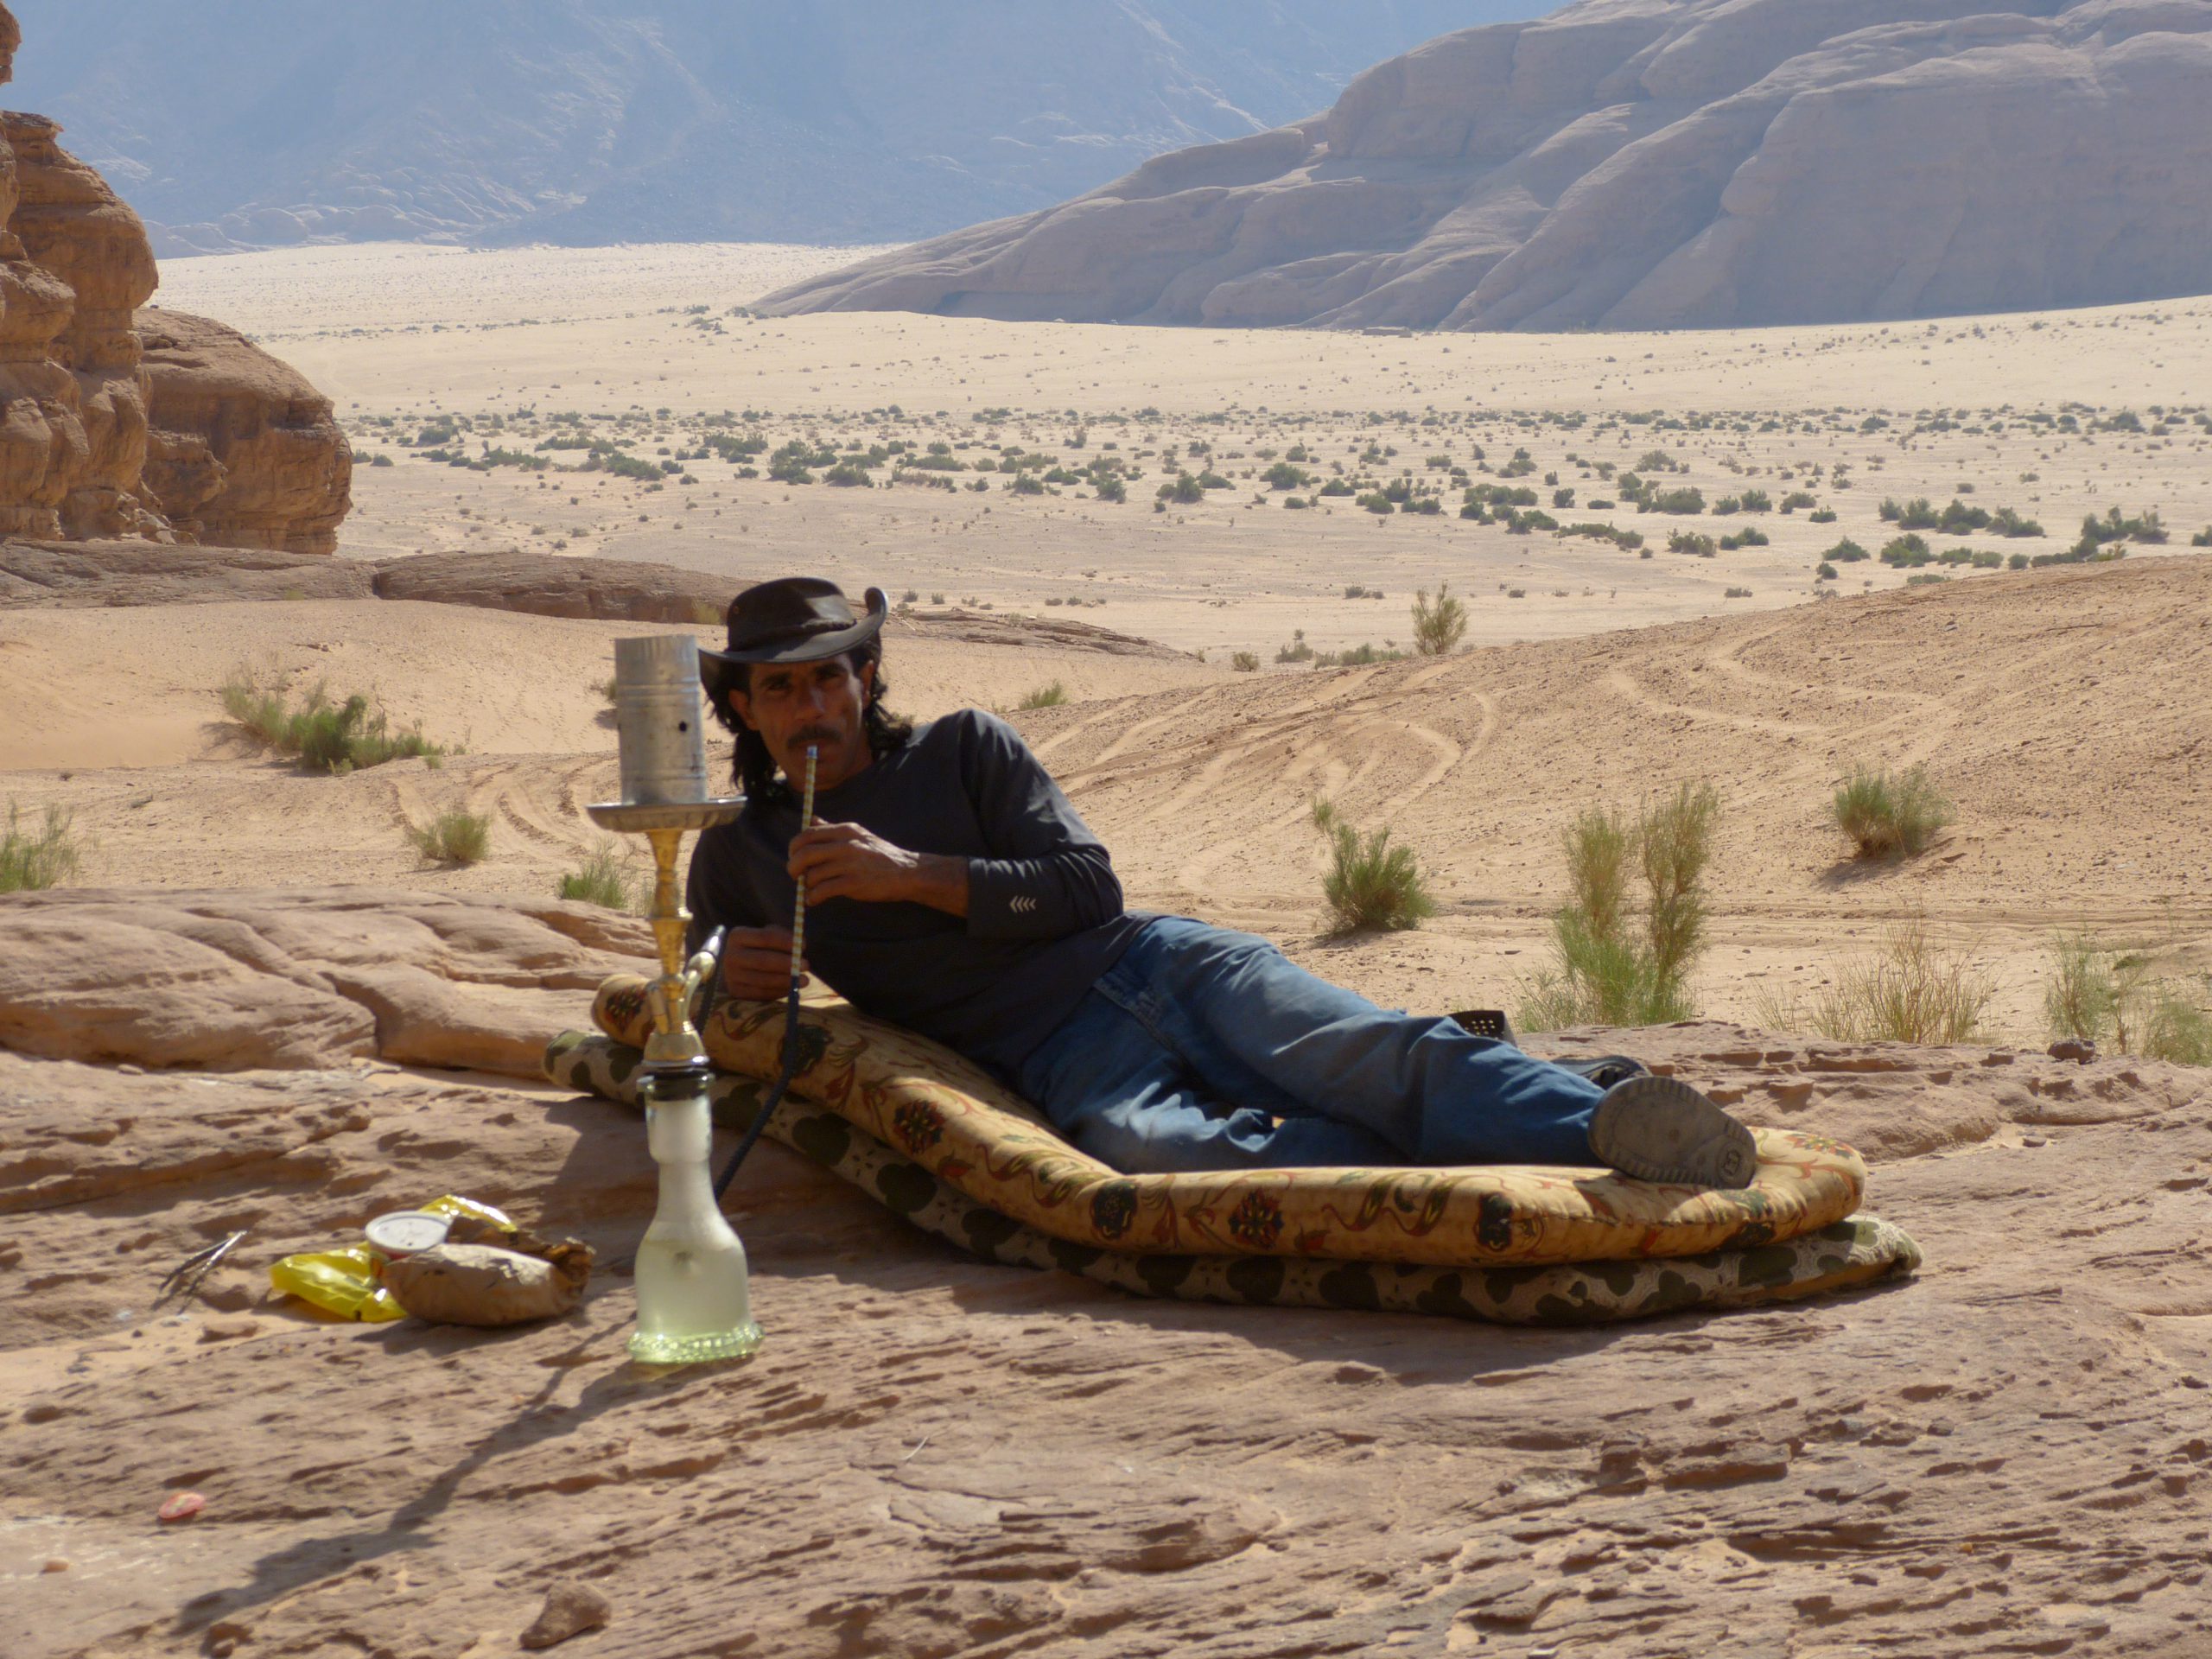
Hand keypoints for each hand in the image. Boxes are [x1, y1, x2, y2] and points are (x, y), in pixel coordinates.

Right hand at [719, 925, 805, 999]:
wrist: (738, 967)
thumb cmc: (759, 948)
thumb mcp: (767, 936)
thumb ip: (783, 937)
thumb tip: (801, 945)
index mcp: (737, 936)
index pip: (765, 937)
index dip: (786, 942)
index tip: (804, 946)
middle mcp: (730, 956)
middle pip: (763, 960)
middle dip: (787, 963)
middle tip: (806, 965)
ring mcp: (731, 976)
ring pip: (763, 980)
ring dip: (786, 980)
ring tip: (805, 980)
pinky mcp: (736, 993)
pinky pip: (761, 994)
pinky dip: (779, 992)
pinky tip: (792, 988)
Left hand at [788, 820, 968, 913]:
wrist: (907, 872)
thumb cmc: (880, 855)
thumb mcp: (858, 835)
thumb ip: (832, 829)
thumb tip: (811, 819)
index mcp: (845, 830)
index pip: (808, 833)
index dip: (794, 847)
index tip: (793, 857)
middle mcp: (846, 844)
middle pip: (805, 852)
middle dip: (793, 866)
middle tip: (794, 875)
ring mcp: (850, 864)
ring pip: (812, 874)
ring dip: (806, 885)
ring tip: (810, 890)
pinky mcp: (854, 883)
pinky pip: (823, 890)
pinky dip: (813, 897)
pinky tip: (814, 900)